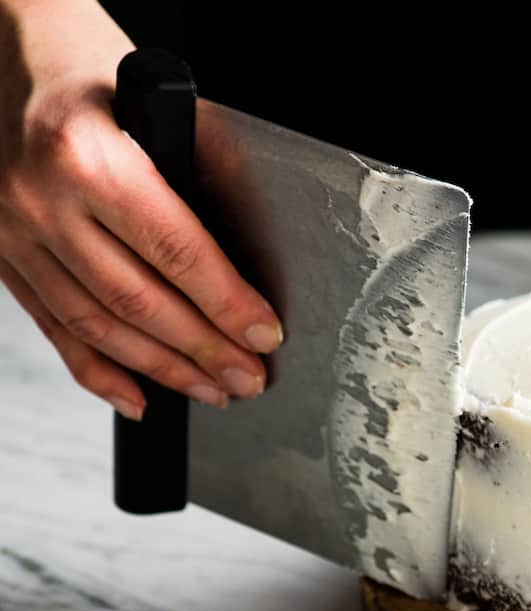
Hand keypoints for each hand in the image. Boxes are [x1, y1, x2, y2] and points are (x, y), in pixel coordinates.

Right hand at [0, 1, 281, 420]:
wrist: (7, 53)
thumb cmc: (93, 71)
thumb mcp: (162, 105)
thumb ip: (208, 175)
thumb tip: (257, 256)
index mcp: (88, 157)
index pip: (176, 252)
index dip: (227, 304)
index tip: (265, 335)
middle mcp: (40, 199)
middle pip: (137, 301)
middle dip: (203, 351)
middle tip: (248, 377)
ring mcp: (11, 231)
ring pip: (96, 325)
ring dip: (162, 369)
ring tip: (212, 390)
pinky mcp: (1, 254)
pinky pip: (53, 326)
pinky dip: (98, 370)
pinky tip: (139, 396)